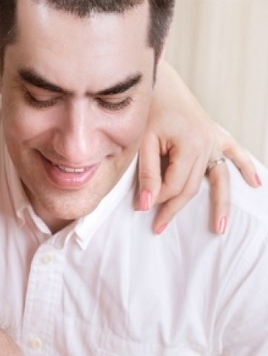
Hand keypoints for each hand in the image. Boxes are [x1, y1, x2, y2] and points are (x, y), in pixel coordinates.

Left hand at [136, 60, 260, 234]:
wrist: (160, 84)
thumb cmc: (148, 111)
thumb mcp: (143, 142)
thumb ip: (146, 173)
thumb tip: (145, 204)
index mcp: (190, 144)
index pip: (174, 184)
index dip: (156, 198)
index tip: (141, 208)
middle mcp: (207, 143)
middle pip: (192, 186)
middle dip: (174, 208)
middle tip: (158, 228)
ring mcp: (215, 140)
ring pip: (216, 179)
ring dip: (220, 204)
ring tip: (219, 229)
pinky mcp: (216, 136)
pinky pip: (235, 155)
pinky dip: (246, 168)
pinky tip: (256, 184)